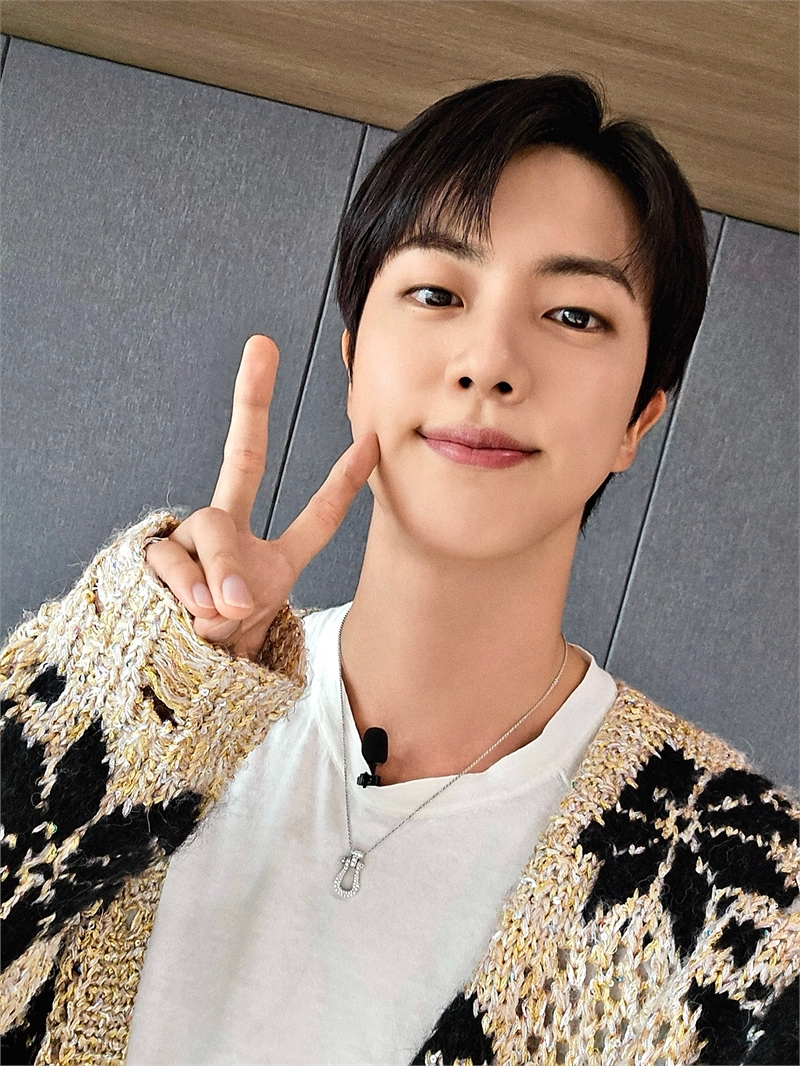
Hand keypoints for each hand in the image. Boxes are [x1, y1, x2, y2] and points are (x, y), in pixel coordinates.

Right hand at [145, 334, 378, 660]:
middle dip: (252, 398)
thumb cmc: (218, 646)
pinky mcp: (153, 560)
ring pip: (212, 530)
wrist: (168, 675)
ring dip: (220, 573)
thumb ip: (244, 601)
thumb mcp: (250, 626)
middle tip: (261, 345)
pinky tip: (189, 611)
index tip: (373, 440)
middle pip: (242, 457)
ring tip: (219, 615)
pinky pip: (171, 560)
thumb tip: (216, 593)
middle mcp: (227, 533)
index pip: (315, 513)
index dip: (345, 481)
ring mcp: (191, 541)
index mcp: (267, 553)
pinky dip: (185, 587)